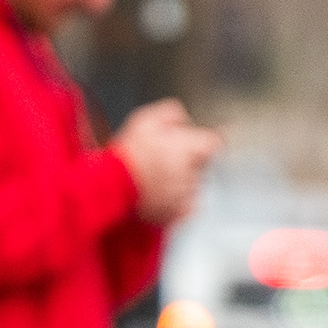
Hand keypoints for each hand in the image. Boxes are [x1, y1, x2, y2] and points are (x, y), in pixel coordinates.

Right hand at [112, 100, 219, 225]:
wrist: (113, 188)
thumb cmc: (130, 155)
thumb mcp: (146, 120)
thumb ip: (171, 113)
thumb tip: (182, 118)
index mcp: (193, 148)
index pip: (215, 143)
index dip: (203, 142)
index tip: (193, 143)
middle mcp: (195, 173)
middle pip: (201, 165)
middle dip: (187, 162)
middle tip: (164, 161)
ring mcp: (186, 195)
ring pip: (191, 186)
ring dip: (179, 182)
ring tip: (154, 178)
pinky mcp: (177, 214)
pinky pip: (183, 207)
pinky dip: (173, 202)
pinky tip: (156, 194)